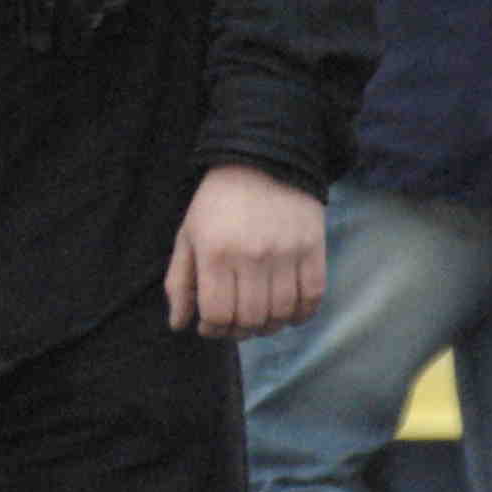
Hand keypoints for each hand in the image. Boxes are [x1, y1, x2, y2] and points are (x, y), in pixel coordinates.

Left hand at [164, 163, 327, 340]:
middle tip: (234, 323)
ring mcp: (286, 254)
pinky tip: (288, 311)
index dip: (212, 329)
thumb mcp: (188, 235)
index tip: (210, 324)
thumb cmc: (218, 202)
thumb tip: (179, 325)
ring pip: (281, 314)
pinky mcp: (313, 249)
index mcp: (216, 252)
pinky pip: (312, 298)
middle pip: (250, 320)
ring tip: (259, 317)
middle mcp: (252, 256)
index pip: (218, 314)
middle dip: (238, 331)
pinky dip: (300, 314)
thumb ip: (179, 282)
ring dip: (269, 326)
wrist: (263, 160)